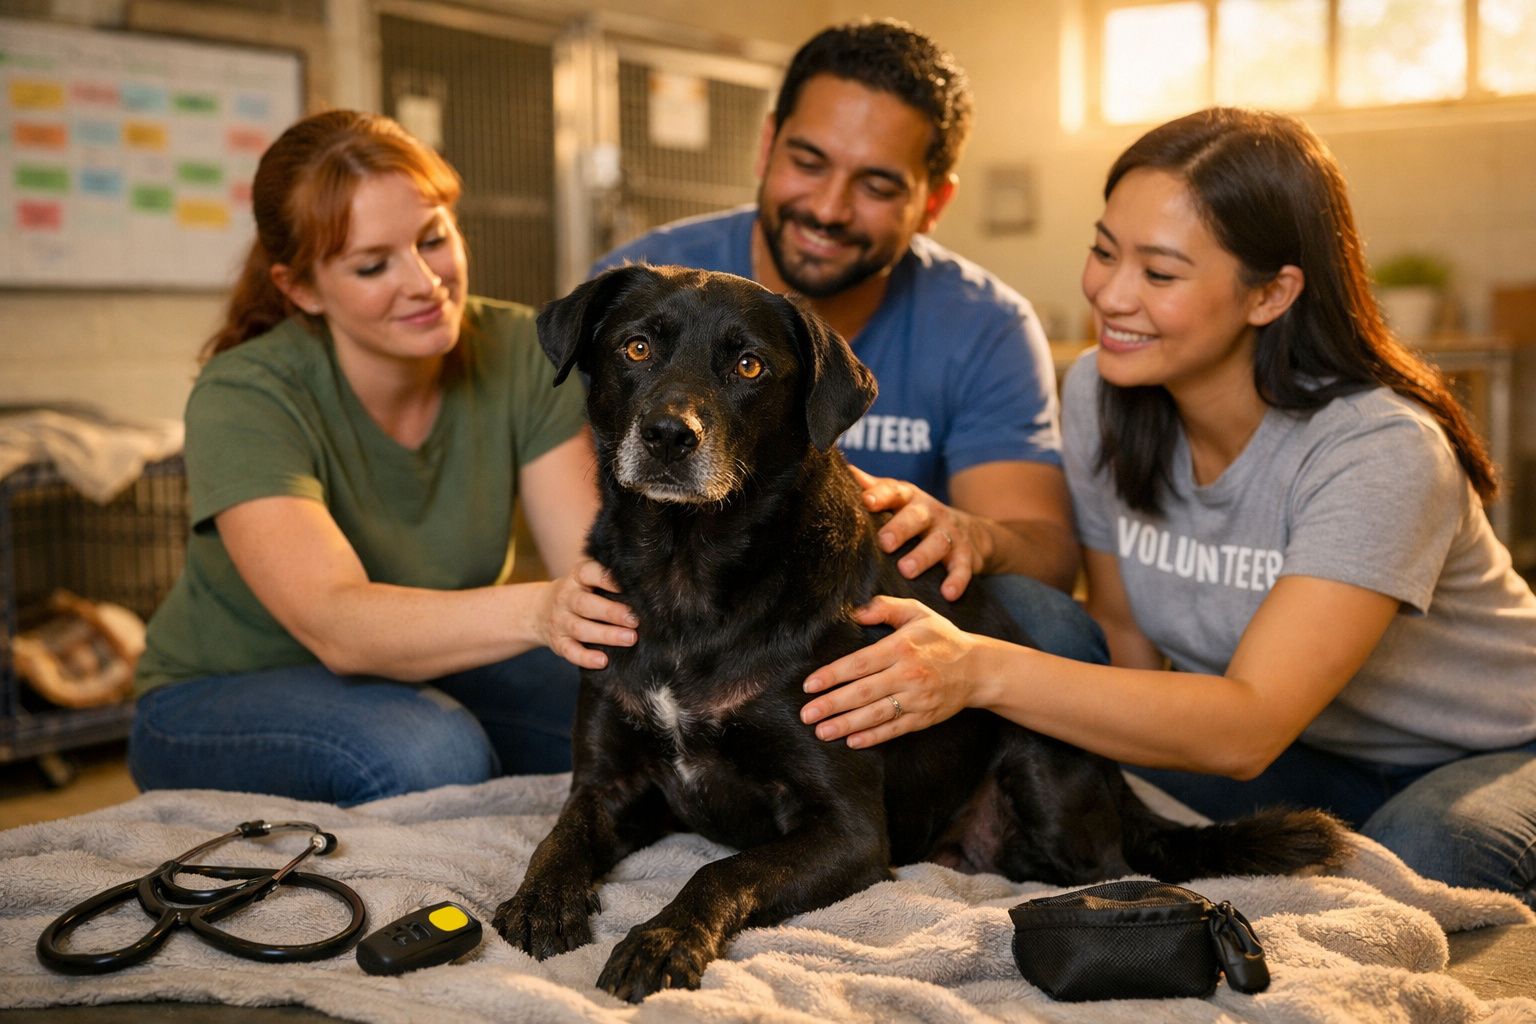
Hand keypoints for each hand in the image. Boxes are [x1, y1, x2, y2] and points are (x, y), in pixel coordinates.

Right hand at [538, 559, 637, 668]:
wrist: (540, 611)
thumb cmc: (580, 594)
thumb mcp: (588, 582)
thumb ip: (610, 582)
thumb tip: (647, 588)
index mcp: (576, 578)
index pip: (588, 573)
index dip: (607, 578)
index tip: (629, 585)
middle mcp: (566, 598)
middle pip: (585, 604)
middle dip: (611, 612)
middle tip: (635, 620)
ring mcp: (560, 621)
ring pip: (580, 629)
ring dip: (606, 635)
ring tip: (630, 639)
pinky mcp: (558, 643)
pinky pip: (570, 651)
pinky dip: (586, 658)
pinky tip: (603, 661)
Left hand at [800, 596, 979, 748]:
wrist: (979, 668)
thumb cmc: (941, 638)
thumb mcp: (917, 612)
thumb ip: (885, 608)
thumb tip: (855, 613)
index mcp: (902, 647)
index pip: (860, 663)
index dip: (833, 675)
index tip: (810, 685)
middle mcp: (909, 674)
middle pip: (863, 692)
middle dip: (832, 704)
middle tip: (806, 714)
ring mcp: (918, 699)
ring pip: (876, 714)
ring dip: (846, 724)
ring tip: (821, 731)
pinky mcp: (925, 717)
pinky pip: (895, 729)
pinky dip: (873, 736)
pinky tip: (852, 741)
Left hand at [850, 465, 988, 600]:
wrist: (971, 532)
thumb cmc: (918, 516)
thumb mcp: (899, 499)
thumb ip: (873, 488)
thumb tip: (844, 470)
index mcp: (909, 498)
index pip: (893, 492)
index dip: (880, 495)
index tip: (866, 501)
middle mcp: (930, 512)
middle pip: (916, 517)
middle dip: (900, 528)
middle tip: (884, 543)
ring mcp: (950, 534)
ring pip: (938, 542)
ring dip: (923, 556)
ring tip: (906, 571)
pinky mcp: (966, 556)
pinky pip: (962, 568)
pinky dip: (957, 580)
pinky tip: (948, 593)